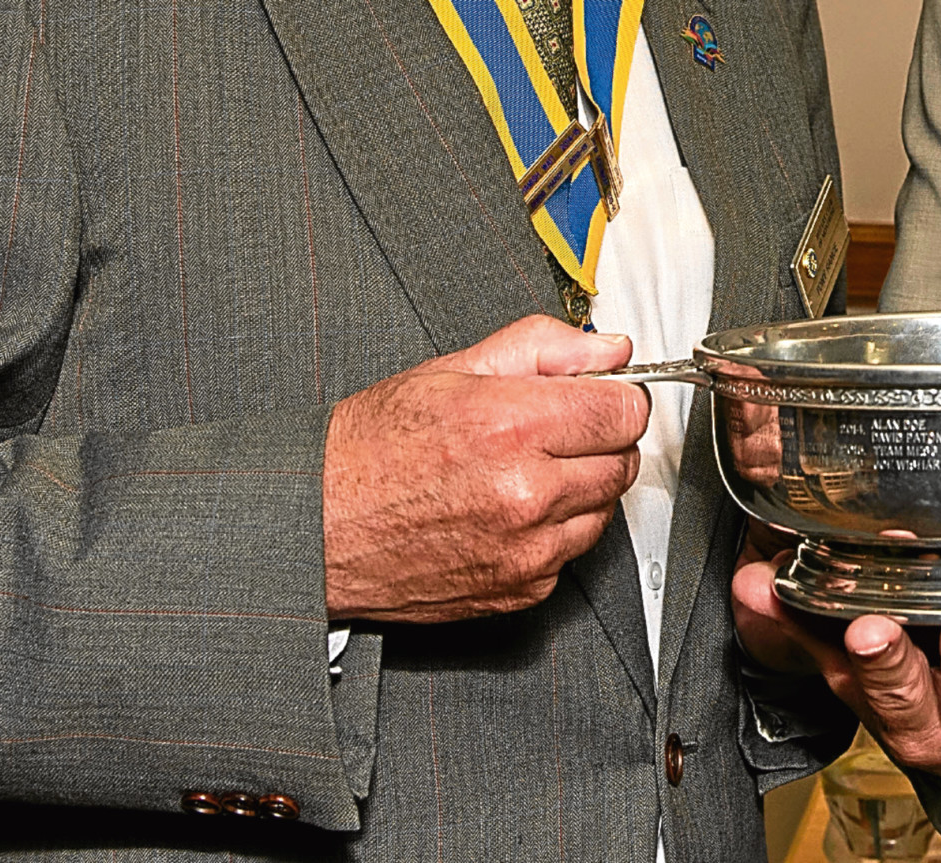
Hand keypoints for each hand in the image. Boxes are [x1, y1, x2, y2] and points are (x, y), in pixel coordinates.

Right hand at [323, 316, 646, 622]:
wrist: (316, 529)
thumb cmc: (368, 450)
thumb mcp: (450, 370)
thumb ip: (542, 349)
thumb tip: (608, 350)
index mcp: (510, 427)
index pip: (625, 410)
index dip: (614, 397)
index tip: (597, 395)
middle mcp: (525, 493)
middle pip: (623, 460)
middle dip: (598, 439)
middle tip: (552, 429)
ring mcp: (525, 550)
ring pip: (605, 508)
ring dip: (580, 486)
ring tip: (522, 469)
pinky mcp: (520, 590)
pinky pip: (573, 551)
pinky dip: (554, 530)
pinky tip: (508, 509)